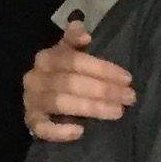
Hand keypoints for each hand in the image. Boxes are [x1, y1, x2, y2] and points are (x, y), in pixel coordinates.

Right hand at [24, 25, 137, 142]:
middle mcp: (35, 77)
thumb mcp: (69, 54)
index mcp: (46, 58)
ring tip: (117, 112)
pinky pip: (41, 127)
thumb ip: (74, 40)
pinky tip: (80, 131)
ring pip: (59, 102)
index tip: (127, 78)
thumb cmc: (64, 75)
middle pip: (69, 82)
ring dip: (91, 107)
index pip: (73, 60)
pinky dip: (59, 131)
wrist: (42, 99)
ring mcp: (31, 100)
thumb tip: (82, 30)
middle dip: (103, 89)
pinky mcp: (31, 121)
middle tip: (129, 97)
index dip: (101, 68)